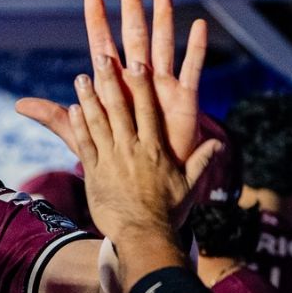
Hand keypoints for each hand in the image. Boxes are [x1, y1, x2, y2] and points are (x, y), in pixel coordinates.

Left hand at [17, 0, 207, 165]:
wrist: (145, 179)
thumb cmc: (115, 153)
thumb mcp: (80, 135)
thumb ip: (55, 117)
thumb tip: (18, 105)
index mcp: (114, 85)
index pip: (102, 46)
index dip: (97, 22)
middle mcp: (138, 78)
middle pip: (134, 35)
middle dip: (131, 7)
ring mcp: (162, 86)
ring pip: (163, 44)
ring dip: (164, 17)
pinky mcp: (184, 100)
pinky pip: (192, 71)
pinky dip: (197, 49)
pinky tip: (200, 26)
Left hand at [61, 55, 218, 259]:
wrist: (144, 235)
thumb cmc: (167, 210)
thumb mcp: (188, 185)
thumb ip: (201, 161)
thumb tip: (219, 144)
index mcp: (155, 148)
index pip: (147, 110)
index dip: (141, 86)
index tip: (137, 65)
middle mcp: (133, 148)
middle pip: (120, 108)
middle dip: (110, 81)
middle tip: (102, 58)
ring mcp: (112, 159)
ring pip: (99, 121)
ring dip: (89, 98)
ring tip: (81, 77)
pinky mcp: (95, 172)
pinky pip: (85, 143)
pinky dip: (79, 126)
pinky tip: (72, 109)